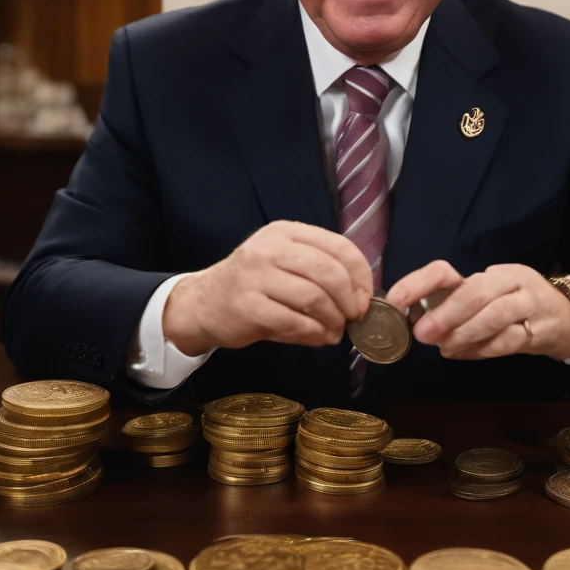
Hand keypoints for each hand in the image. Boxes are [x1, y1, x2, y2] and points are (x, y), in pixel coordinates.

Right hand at [163, 221, 372, 354]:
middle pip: (329, 271)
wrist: (204, 303)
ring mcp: (255, 276)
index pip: (339, 246)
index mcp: (285, 232)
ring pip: (314, 298)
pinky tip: (317, 337)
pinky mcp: (247, 306)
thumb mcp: (285, 264)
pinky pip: (294, 321)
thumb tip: (361, 300)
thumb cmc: (254, 285)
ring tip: (335, 331)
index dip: (360, 275)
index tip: (365, 297)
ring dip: (332, 320)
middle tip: (353, 317)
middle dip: (349, 300)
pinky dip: (313, 333)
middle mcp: (269, 248)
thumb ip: (320, 273)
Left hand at [387, 261, 569, 361]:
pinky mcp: (542, 329)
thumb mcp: (487, 299)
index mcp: (488, 272)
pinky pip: (509, 340)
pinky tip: (463, 354)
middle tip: (422, 333)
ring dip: (464, 334)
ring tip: (444, 347)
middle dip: (445, 314)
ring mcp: (530, 303)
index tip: (395, 303)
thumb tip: (413, 323)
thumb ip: (455, 308)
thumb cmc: (518, 309)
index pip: (445, 271)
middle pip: (475, 292)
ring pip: (495, 315)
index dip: (417, 285)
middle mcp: (510, 281)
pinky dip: (482, 349)